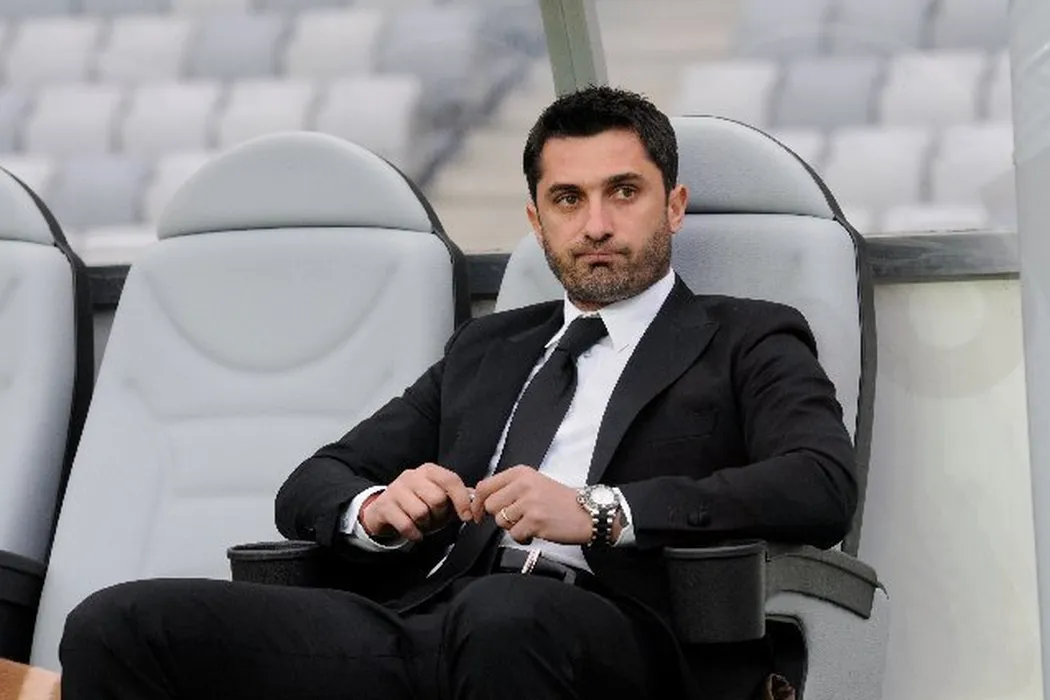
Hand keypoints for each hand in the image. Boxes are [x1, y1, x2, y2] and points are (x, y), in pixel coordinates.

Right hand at [360, 463, 472, 541]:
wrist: (386, 511)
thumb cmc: (418, 504)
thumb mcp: (440, 499)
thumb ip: (459, 498)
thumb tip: (476, 503)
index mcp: (429, 471)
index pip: (450, 480)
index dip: (462, 500)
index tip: (467, 516)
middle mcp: (411, 476)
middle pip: (437, 498)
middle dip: (440, 514)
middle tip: (435, 517)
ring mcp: (396, 489)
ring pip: (421, 512)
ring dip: (425, 524)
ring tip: (423, 523)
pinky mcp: (384, 506)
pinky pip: (406, 525)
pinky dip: (415, 534)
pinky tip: (415, 533)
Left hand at [471, 465, 591, 544]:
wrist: (588, 513)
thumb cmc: (560, 501)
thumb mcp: (534, 484)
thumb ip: (509, 489)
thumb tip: (480, 500)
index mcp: (521, 473)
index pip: (485, 486)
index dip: (477, 503)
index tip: (478, 513)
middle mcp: (524, 484)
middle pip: (490, 505)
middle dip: (499, 516)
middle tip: (516, 518)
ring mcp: (530, 502)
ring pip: (501, 521)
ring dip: (512, 527)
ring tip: (529, 523)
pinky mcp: (535, 520)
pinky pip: (514, 535)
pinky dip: (523, 537)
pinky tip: (535, 531)